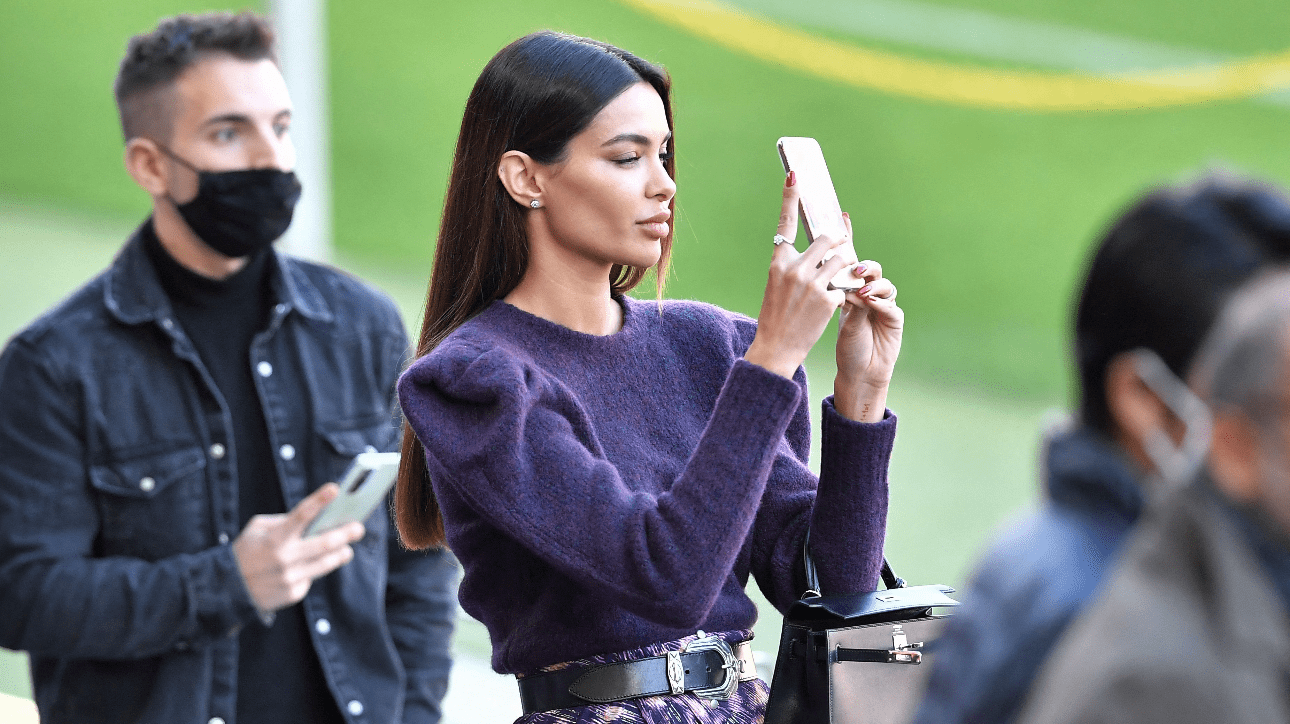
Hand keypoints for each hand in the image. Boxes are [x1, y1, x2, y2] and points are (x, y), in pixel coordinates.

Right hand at [232, 483, 365, 616]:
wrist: (227, 590)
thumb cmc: (246, 552)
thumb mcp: (257, 530)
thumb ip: (284, 522)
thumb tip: (316, 520)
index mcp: (274, 538)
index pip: (300, 515)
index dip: (319, 500)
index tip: (335, 488)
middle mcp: (284, 559)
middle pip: (324, 544)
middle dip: (345, 534)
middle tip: (359, 527)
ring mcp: (290, 578)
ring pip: (325, 564)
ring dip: (340, 554)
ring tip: (347, 549)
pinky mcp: (293, 593)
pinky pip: (311, 577)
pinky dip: (313, 570)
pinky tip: (310, 567)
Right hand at [744, 172, 854, 378]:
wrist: (776, 348)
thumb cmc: (776, 317)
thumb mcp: (777, 286)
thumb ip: (793, 266)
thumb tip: (816, 252)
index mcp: (778, 263)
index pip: (785, 224)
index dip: (791, 198)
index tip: (795, 175)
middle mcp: (794, 269)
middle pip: (826, 240)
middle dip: (837, 243)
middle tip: (840, 248)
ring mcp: (812, 283)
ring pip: (842, 261)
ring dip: (844, 270)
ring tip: (833, 285)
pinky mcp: (828, 299)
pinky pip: (844, 287)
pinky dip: (841, 296)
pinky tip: (828, 310)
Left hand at [833, 214, 903, 421]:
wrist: (859, 371)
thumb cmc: (846, 344)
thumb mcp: (830, 313)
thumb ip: (826, 290)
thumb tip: (807, 264)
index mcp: (852, 288)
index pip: (850, 258)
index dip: (847, 237)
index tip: (843, 216)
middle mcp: (870, 292)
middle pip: (868, 266)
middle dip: (860, 262)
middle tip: (851, 263)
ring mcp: (884, 303)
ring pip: (882, 282)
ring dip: (870, 283)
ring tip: (859, 288)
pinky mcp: (895, 319)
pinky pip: (890, 304)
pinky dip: (879, 302)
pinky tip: (870, 302)